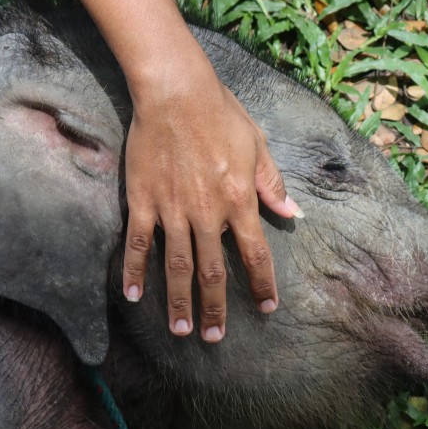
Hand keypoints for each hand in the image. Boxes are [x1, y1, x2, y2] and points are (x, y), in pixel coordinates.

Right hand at [122, 56, 301, 341]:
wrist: (175, 92)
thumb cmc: (220, 113)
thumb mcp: (257, 145)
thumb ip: (272, 184)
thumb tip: (293, 213)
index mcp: (238, 199)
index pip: (254, 252)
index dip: (261, 283)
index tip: (267, 308)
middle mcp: (206, 212)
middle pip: (212, 271)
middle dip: (216, 307)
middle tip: (215, 337)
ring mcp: (172, 209)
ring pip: (176, 266)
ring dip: (179, 301)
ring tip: (181, 330)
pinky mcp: (143, 201)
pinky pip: (137, 243)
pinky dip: (134, 271)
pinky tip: (134, 296)